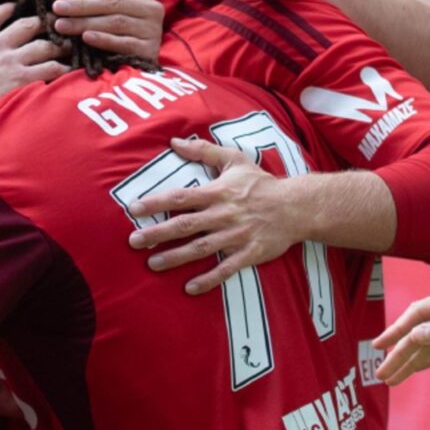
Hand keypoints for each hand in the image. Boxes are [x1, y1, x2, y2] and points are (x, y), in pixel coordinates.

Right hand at [0, 4, 67, 115]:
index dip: (5, 9)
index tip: (15, 5)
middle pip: (27, 26)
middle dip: (41, 24)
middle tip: (53, 24)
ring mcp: (13, 64)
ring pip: (45, 46)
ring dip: (58, 46)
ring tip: (69, 47)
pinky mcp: (25, 81)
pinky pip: (52, 70)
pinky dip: (64, 69)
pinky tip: (72, 70)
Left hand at [51, 0, 164, 58]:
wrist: (130, 62)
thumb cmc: (113, 24)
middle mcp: (152, 7)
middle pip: (111, 1)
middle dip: (80, 5)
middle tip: (56, 9)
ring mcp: (153, 29)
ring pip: (115, 21)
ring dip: (85, 23)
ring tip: (61, 26)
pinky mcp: (150, 50)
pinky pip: (124, 42)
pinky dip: (103, 40)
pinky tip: (85, 39)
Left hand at [128, 137, 298, 292]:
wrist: (296, 206)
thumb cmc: (261, 183)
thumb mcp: (235, 159)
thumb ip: (204, 152)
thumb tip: (175, 141)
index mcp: (218, 193)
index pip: (181, 196)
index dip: (157, 202)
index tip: (134, 208)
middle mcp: (223, 215)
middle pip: (185, 225)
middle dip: (157, 233)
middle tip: (134, 241)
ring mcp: (236, 235)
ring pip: (201, 248)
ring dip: (175, 257)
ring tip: (152, 264)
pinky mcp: (249, 253)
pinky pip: (226, 268)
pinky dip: (209, 278)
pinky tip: (190, 288)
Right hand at [374, 280, 429, 383]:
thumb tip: (414, 336)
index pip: (417, 314)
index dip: (396, 330)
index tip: (378, 346)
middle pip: (420, 332)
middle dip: (400, 354)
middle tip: (380, 374)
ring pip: (429, 343)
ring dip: (411, 361)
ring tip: (391, 380)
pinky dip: (428, 360)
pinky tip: (413, 370)